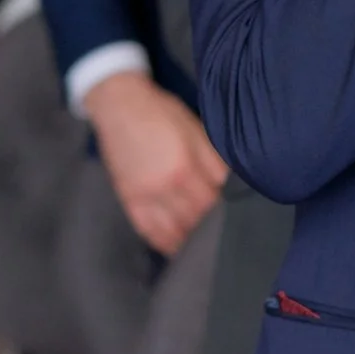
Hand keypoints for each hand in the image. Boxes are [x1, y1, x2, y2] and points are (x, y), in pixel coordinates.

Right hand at [83, 72, 229, 253]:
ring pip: (172, 233)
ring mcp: (143, 197)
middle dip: (209, 228)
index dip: (225, 212)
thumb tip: (233, 185)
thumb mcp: (196, 130)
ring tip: (204, 242)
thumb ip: (214, 162)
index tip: (234, 215)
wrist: (119, 104)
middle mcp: (162, 188)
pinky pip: (148, 231)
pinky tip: (178, 248)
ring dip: (190, 241)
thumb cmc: (161, 112)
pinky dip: (165, 243)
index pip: (211, 205)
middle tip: (223, 231)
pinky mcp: (129, 199)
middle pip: (193, 222)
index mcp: (183, 168)